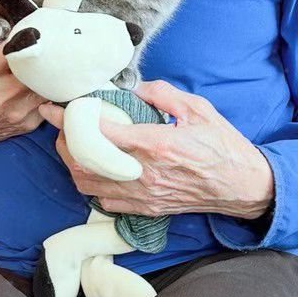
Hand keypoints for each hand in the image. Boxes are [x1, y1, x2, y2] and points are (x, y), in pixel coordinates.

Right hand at [0, 0, 47, 174]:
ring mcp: (15, 113)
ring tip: (49, 52)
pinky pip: (48, 99)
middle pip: (35, 66)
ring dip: (48, 67)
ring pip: (46, 83)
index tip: (29, 22)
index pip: (12, 50)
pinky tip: (45, 74)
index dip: (24, 34)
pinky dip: (48, 85)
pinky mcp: (27, 123)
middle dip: (41, 49)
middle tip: (46, 33)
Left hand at [38, 80, 275, 219]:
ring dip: (74, 165)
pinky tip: (96, 171)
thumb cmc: (223, 146)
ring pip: (89, 185)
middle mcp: (145, 173)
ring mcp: (144, 195)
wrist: (242, 186)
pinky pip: (105, 202)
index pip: (100, 133)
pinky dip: (92, 186)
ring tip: (75, 147)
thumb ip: (163, 94)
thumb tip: (134, 87)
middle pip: (85, 162)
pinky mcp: (147, 209)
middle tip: (63, 126)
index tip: (55, 109)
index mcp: (156, 144)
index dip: (70, 120)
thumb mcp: (198, 108)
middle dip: (65, 142)